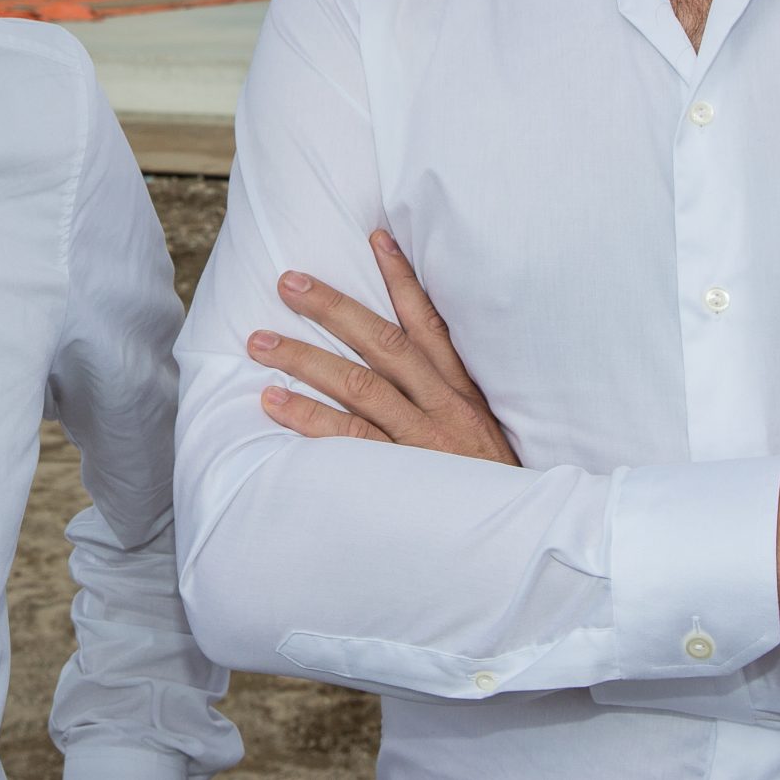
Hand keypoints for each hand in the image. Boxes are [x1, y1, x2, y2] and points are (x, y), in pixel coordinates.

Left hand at [245, 229, 517, 465]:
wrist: (519, 540)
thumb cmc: (492, 489)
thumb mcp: (483, 437)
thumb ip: (449, 403)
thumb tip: (412, 374)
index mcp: (462, 392)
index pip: (431, 323)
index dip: (403, 279)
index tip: (377, 238)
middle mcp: (443, 407)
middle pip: (383, 342)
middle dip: (332, 308)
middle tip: (287, 282)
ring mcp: (423, 439)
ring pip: (359, 385)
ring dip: (305, 358)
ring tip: (261, 341)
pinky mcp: (405, 475)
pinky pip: (349, 440)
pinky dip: (309, 417)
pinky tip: (274, 401)